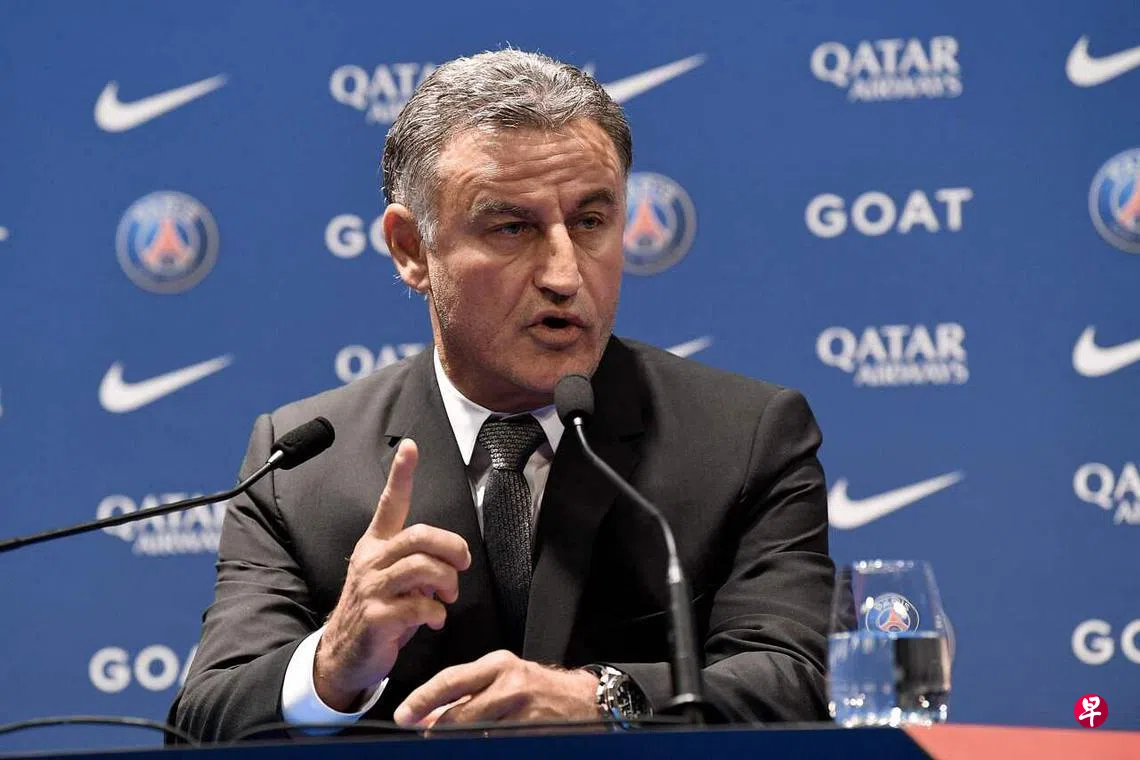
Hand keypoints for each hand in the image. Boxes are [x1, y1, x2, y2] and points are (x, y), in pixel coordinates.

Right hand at [314, 439, 471, 710]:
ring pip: (422, 568)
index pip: (389, 504)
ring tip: (448, 596)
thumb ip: (419, 564)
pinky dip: (436, 614)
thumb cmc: (378, 612)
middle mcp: (371, 561)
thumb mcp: (394, 581)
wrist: (344, 655)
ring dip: (446, 583)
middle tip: (462, 564)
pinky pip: (419, 606)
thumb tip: (448, 563)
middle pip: (420, 536)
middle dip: (452, 547)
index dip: (401, 474)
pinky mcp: (376, 616)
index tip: (410, 446)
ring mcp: (372, 588)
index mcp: (375, 545)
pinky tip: (434, 620)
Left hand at [393, 650, 598, 726]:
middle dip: (437, 728)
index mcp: (497, 664)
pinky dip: (484, 743)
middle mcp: (509, 684)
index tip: (404, 714)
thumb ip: (467, 693)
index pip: (450, 680)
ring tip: (455, 739)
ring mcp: (520, 710)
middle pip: (459, 712)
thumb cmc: (538, 687)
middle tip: (425, 733)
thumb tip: (428, 714)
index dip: (423, 699)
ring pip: (475, 732)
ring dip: (460, 739)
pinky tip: (485, 740)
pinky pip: (495, 742)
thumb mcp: (502, 678)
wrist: (583, 700)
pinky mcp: (529, 731)